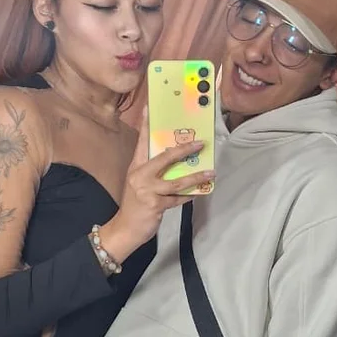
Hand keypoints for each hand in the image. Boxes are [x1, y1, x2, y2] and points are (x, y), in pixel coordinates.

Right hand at [100, 111, 213, 263]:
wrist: (125, 229)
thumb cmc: (135, 205)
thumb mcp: (139, 183)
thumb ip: (153, 171)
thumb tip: (177, 160)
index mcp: (136, 166)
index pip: (142, 141)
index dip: (147, 124)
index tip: (150, 107)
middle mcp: (140, 175)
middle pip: (165, 157)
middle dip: (185, 150)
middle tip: (200, 143)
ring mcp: (147, 190)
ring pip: (177, 181)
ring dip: (196, 176)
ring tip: (211, 173)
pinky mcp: (155, 205)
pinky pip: (178, 199)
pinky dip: (189, 196)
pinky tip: (199, 193)